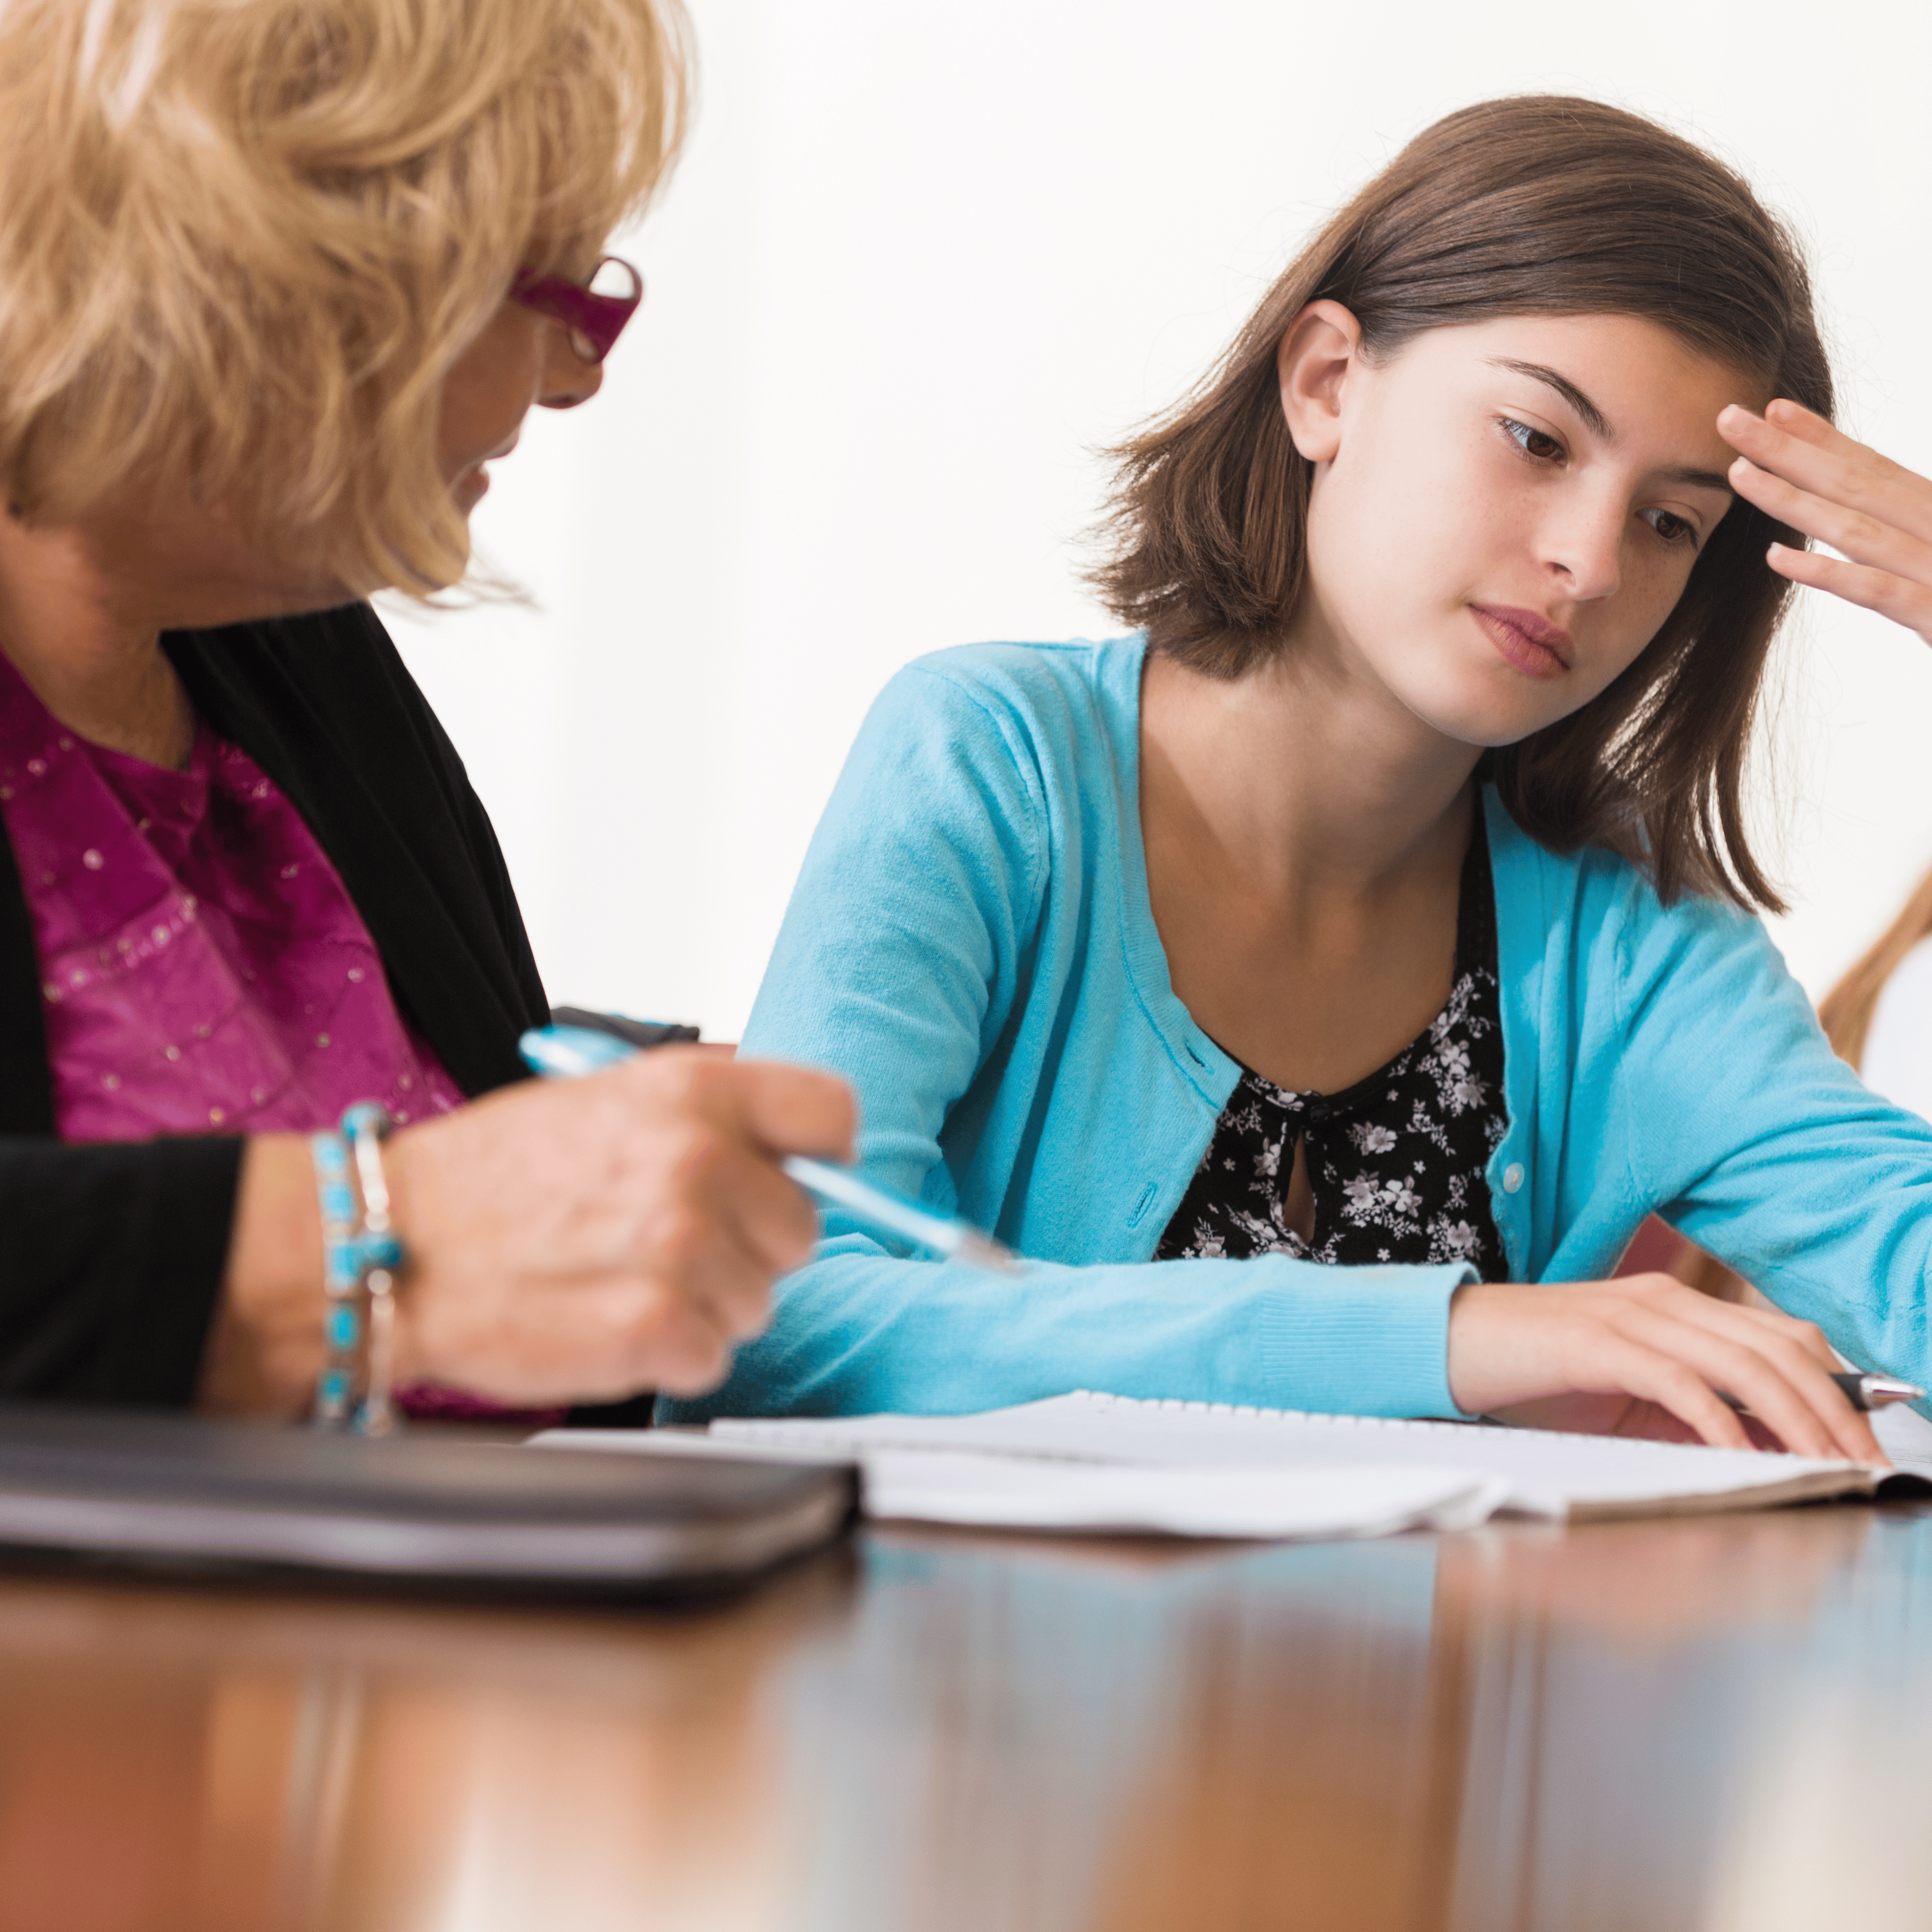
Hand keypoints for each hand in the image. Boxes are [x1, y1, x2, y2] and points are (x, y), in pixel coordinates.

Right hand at [383, 1049, 853, 1400]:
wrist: (390, 1243)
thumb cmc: (490, 1177)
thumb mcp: (603, 1095)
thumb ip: (706, 1106)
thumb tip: (794, 1132)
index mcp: (693, 1093)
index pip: (832, 1114)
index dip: (820, 1156)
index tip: (788, 1176)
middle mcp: (697, 1161)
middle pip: (800, 1227)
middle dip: (746, 1245)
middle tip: (665, 1242)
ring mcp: (679, 1248)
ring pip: (757, 1301)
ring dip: (703, 1303)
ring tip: (620, 1278)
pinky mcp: (654, 1328)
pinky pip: (711, 1356)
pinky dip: (667, 1354)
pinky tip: (607, 1320)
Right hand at [1446, 1273, 1885, 1463]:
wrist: (1446, 1342)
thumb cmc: (1531, 1374)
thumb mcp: (1624, 1395)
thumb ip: (1687, 1409)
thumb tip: (1759, 1449)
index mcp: (1675, 1304)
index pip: (1787, 1336)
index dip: (1841, 1388)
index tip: (1867, 1445)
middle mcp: (1665, 1299)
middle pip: (1784, 1349)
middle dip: (1838, 1412)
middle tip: (1867, 1466)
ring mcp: (1632, 1316)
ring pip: (1746, 1364)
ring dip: (1798, 1422)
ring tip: (1827, 1468)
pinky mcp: (1598, 1344)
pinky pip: (1681, 1383)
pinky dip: (1723, 1423)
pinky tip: (1745, 1458)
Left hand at [1718, 399, 1931, 644]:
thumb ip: (1915, 532)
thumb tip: (1875, 514)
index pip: (1875, 468)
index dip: (1823, 438)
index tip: (1774, 410)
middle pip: (1855, 483)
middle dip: (1788, 450)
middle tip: (1729, 418)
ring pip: (1856, 528)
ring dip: (1793, 500)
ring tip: (1737, 474)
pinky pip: (1876, 589)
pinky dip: (1827, 572)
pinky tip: (1776, 557)